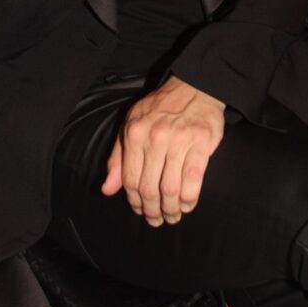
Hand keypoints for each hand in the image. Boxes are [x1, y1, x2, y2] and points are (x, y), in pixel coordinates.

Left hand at [101, 76, 224, 225]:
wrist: (194, 87)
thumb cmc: (160, 108)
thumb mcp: (131, 125)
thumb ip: (118, 158)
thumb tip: (107, 189)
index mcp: (134, 134)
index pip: (130, 179)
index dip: (134, 201)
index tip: (140, 211)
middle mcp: (155, 137)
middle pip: (150, 188)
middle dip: (152, 210)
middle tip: (157, 219)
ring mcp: (179, 140)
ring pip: (171, 188)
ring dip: (171, 209)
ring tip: (172, 216)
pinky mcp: (201, 143)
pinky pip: (193, 180)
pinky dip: (189, 199)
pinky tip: (187, 205)